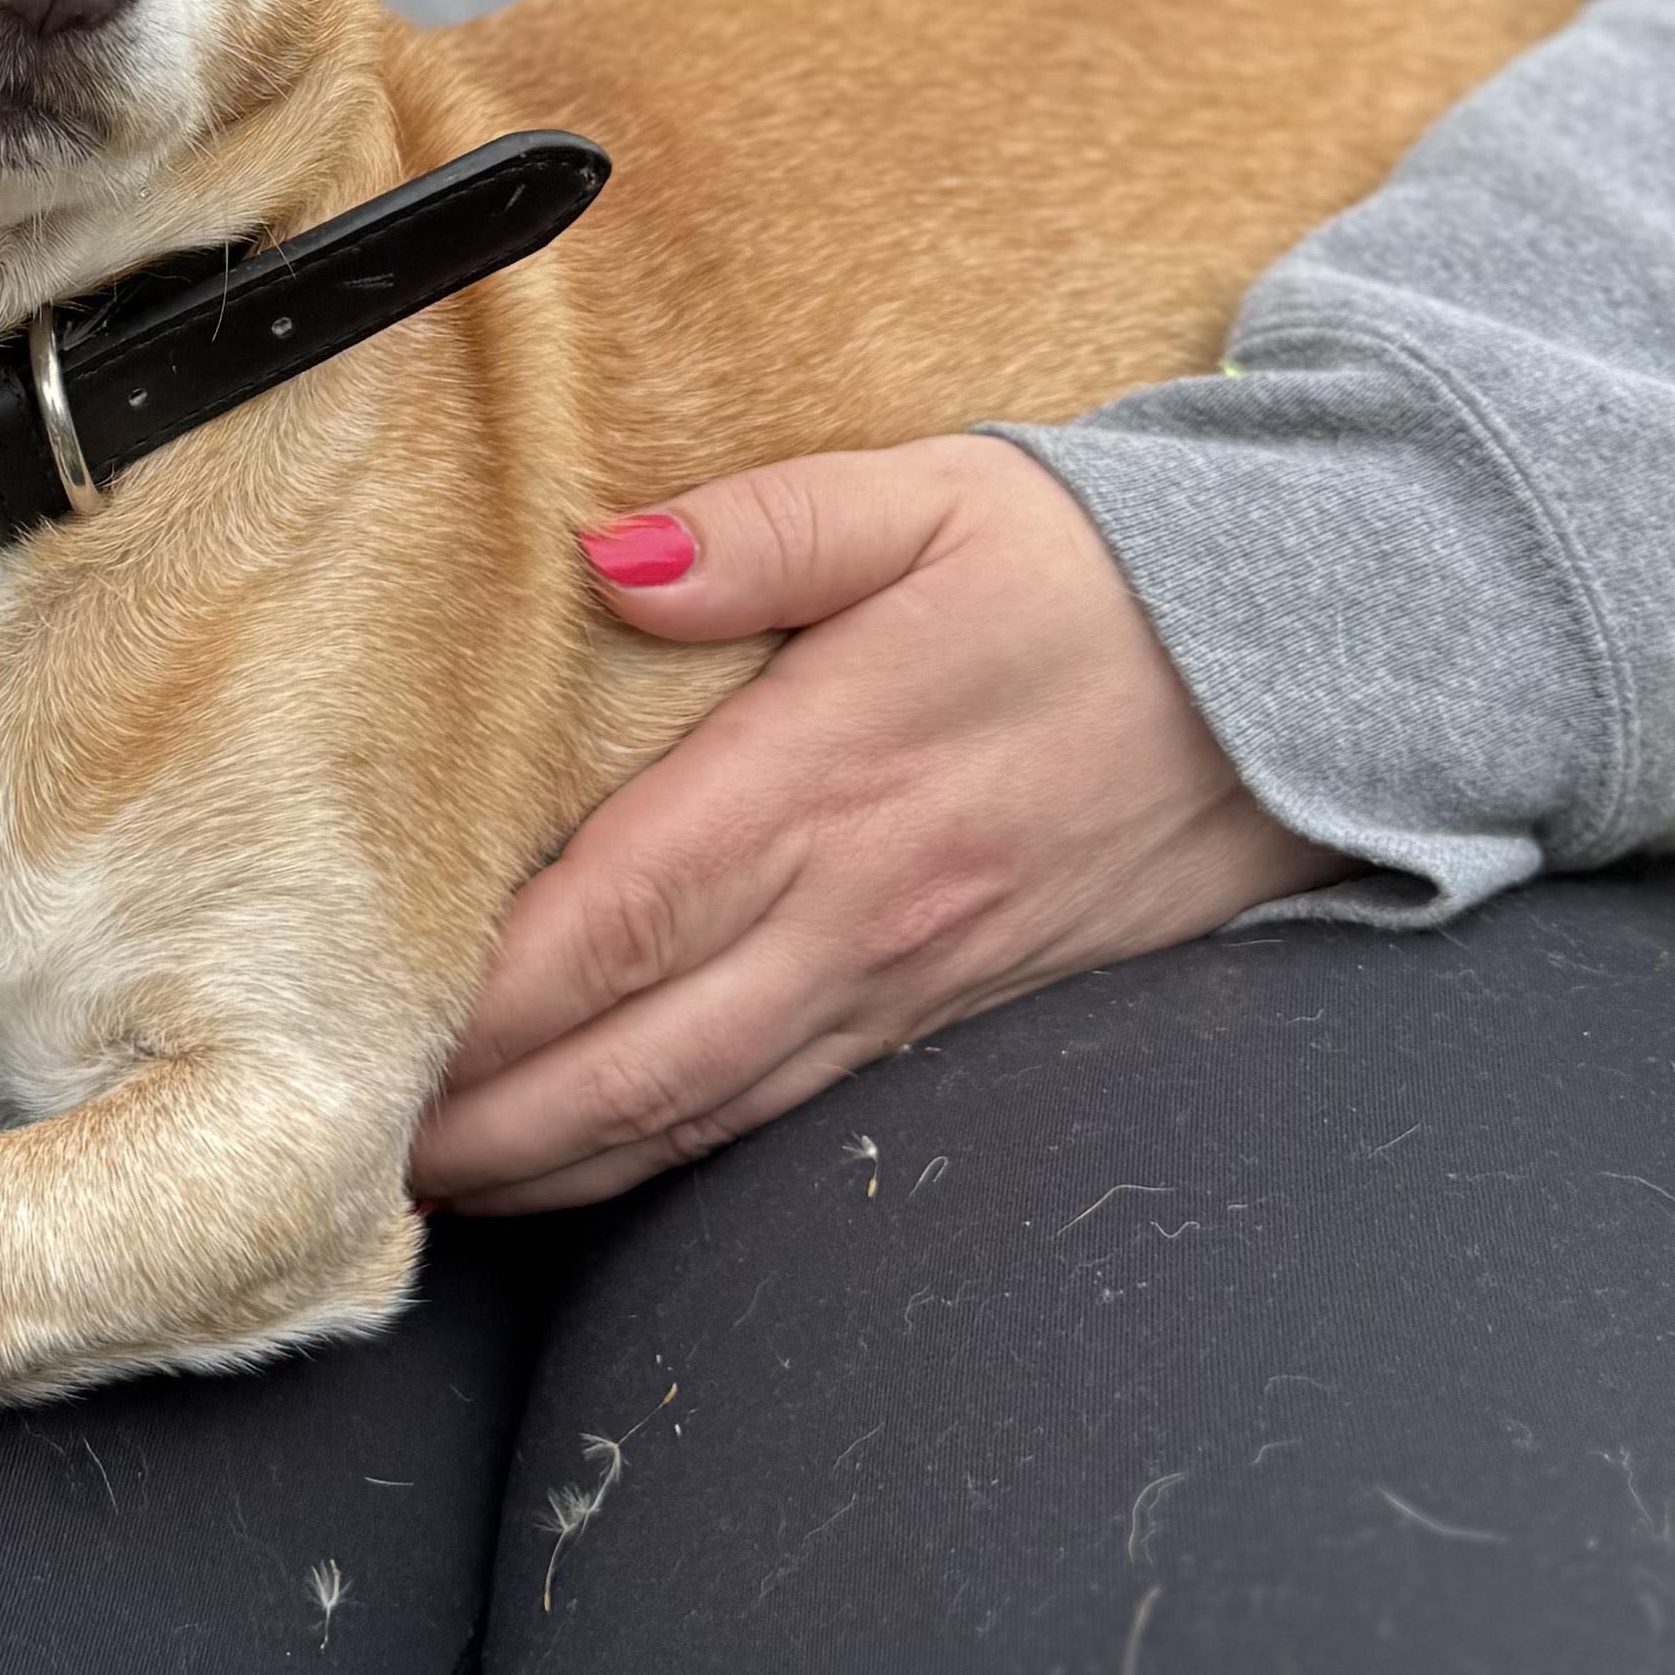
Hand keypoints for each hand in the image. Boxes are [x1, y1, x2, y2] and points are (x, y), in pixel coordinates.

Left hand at [409, 437, 1338, 1213]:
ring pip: (703, 1108)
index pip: (612, 920)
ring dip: (563, 1158)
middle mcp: (858, 908)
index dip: (481, 1000)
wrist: (1310, 667)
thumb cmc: (1100, 570)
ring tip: (444, 1176)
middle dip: (487, 1119)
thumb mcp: (929, 497)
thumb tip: (613, 556)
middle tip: (364, 1143)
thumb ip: (760, 527)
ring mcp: (910, 978)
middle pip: (632, 1056)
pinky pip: (788, 1107)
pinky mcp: (958, 1010)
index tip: (374, 1032)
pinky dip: (675, 1149)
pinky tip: (604, 1151)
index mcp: (824, 779)